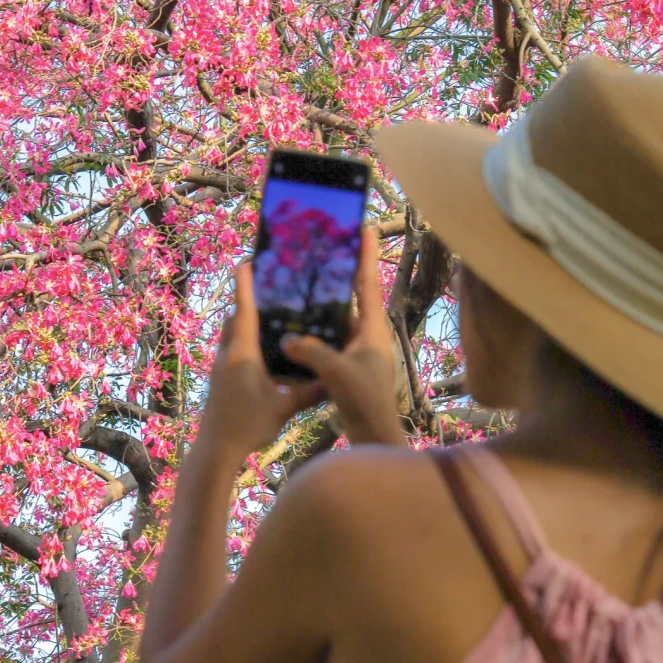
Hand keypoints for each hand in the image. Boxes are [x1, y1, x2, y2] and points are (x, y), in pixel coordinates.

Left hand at [199, 261, 325, 463]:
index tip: (247, 261)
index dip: (246, 285)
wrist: (216, 449)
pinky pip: (232, 348)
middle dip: (248, 299)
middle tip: (269, 285)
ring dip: (246, 320)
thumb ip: (309, 392)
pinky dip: (245, 340)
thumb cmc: (247, 426)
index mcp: (243, 353)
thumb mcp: (283, 408)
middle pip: (236, 317)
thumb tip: (337, 380)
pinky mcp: (220, 378)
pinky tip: (263, 350)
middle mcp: (228, 354)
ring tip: (269, 313)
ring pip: (232, 334)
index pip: (244, 310)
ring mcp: (221, 366)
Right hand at [281, 229, 403, 447]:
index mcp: (373, 330)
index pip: (368, 283)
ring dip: (322, 304)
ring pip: (338, 318)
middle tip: (323, 250)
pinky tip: (294, 326)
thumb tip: (288, 339)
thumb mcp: (337, 374)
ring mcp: (358, 350)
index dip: (365, 255)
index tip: (363, 227)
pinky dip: (314, 330)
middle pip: (353, 296)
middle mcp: (368, 335)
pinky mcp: (348, 365)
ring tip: (302, 283)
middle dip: (339, 273)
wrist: (374, 435)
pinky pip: (329, 338)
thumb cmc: (364, 401)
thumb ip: (312, 353)